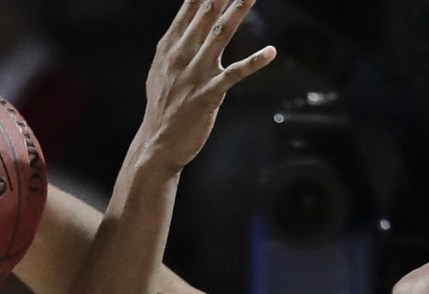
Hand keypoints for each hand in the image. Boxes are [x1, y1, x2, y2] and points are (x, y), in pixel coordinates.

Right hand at [136, 0, 274, 173]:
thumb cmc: (162, 108)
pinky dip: (254, 62)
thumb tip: (185, 24)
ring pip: (220, 35)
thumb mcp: (160, 70)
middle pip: (206, 14)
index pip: (190, 8)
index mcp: (170, 47)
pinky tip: (271, 52)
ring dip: (237, 11)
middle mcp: (182, 55)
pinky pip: (235, 74)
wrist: (157, 144)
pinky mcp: (209, 94)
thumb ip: (175, 45)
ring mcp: (196, 74)